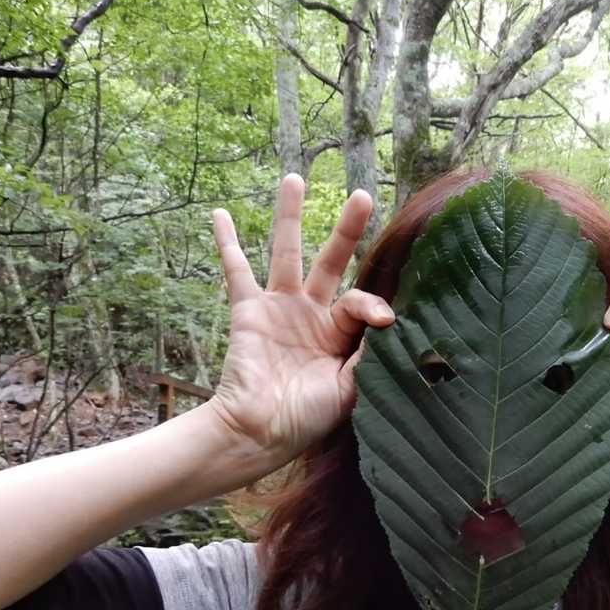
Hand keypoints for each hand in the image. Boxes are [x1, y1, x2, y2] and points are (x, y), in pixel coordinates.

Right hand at [207, 174, 394, 466]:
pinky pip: (236, 271)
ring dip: (290, 216)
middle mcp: (312, 316)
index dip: (374, 305)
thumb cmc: (308, 418)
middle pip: (333, 261)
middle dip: (348, 229)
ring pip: (287, 253)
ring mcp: (279, 309)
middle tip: (364, 195)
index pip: (361, 301)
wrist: (261, 431)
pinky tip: (220, 213)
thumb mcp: (352, 388)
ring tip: (295, 178)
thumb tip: (389, 317)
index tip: (385, 319)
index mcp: (341, 335)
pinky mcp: (249, 311)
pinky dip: (227, 243)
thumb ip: (369, 352)